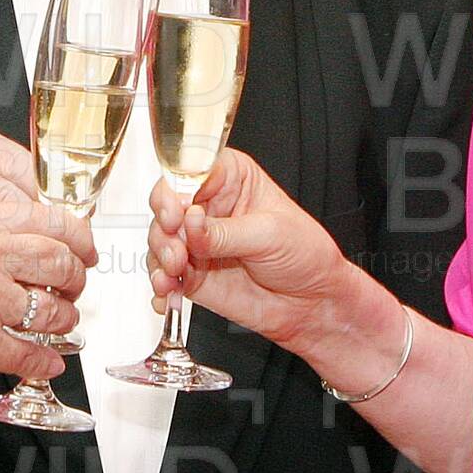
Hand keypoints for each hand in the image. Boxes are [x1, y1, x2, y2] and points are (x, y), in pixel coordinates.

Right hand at [0, 181, 95, 388]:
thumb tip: (31, 242)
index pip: (49, 221)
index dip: (79, 238)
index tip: (85, 248)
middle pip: (59, 264)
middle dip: (76, 279)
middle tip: (76, 285)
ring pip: (52, 313)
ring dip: (63, 322)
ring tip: (60, 323)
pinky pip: (30, 355)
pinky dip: (44, 362)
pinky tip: (49, 361)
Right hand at [144, 148, 348, 353]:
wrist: (313, 302)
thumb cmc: (305, 254)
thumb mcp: (269, 234)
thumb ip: (224, 232)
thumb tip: (190, 223)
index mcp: (230, 178)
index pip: (189, 170)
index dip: (176, 189)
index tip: (178, 211)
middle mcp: (207, 206)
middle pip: (165, 204)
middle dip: (164, 228)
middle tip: (176, 248)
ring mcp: (196, 241)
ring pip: (159, 240)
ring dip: (160, 258)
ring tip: (174, 275)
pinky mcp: (191, 273)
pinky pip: (163, 275)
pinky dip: (160, 286)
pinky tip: (168, 294)